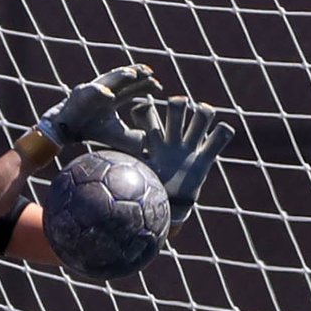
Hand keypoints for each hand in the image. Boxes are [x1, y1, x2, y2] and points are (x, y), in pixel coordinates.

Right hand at [37, 64, 161, 149]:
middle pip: (123, 78)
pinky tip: (109, 95)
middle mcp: (104, 90)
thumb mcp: (116, 136)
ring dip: (120, 76)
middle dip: (136, 74)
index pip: (132, 88)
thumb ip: (132, 138)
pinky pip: (89, 92)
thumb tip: (148, 143)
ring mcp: (91, 89)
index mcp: (113, 97)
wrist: (65, 132)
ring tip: (132, 74)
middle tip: (151, 72)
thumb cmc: (91, 130)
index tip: (159, 86)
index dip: (145, 86)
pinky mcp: (78, 95)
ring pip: (108, 79)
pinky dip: (99, 93)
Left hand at [115, 94, 234, 222]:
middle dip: (178, 104)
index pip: (147, 116)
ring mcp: (191, 146)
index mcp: (154, 142)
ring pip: (201, 117)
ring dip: (203, 112)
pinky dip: (223, 133)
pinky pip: (219, 139)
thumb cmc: (147, 194)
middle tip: (177, 106)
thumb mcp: (132, 184)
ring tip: (203, 114)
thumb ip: (116, 176)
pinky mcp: (206, 158)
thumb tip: (87, 175)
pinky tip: (223, 131)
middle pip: (177, 109)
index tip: (143, 108)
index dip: (145, 109)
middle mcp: (173, 139)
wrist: (168, 207)